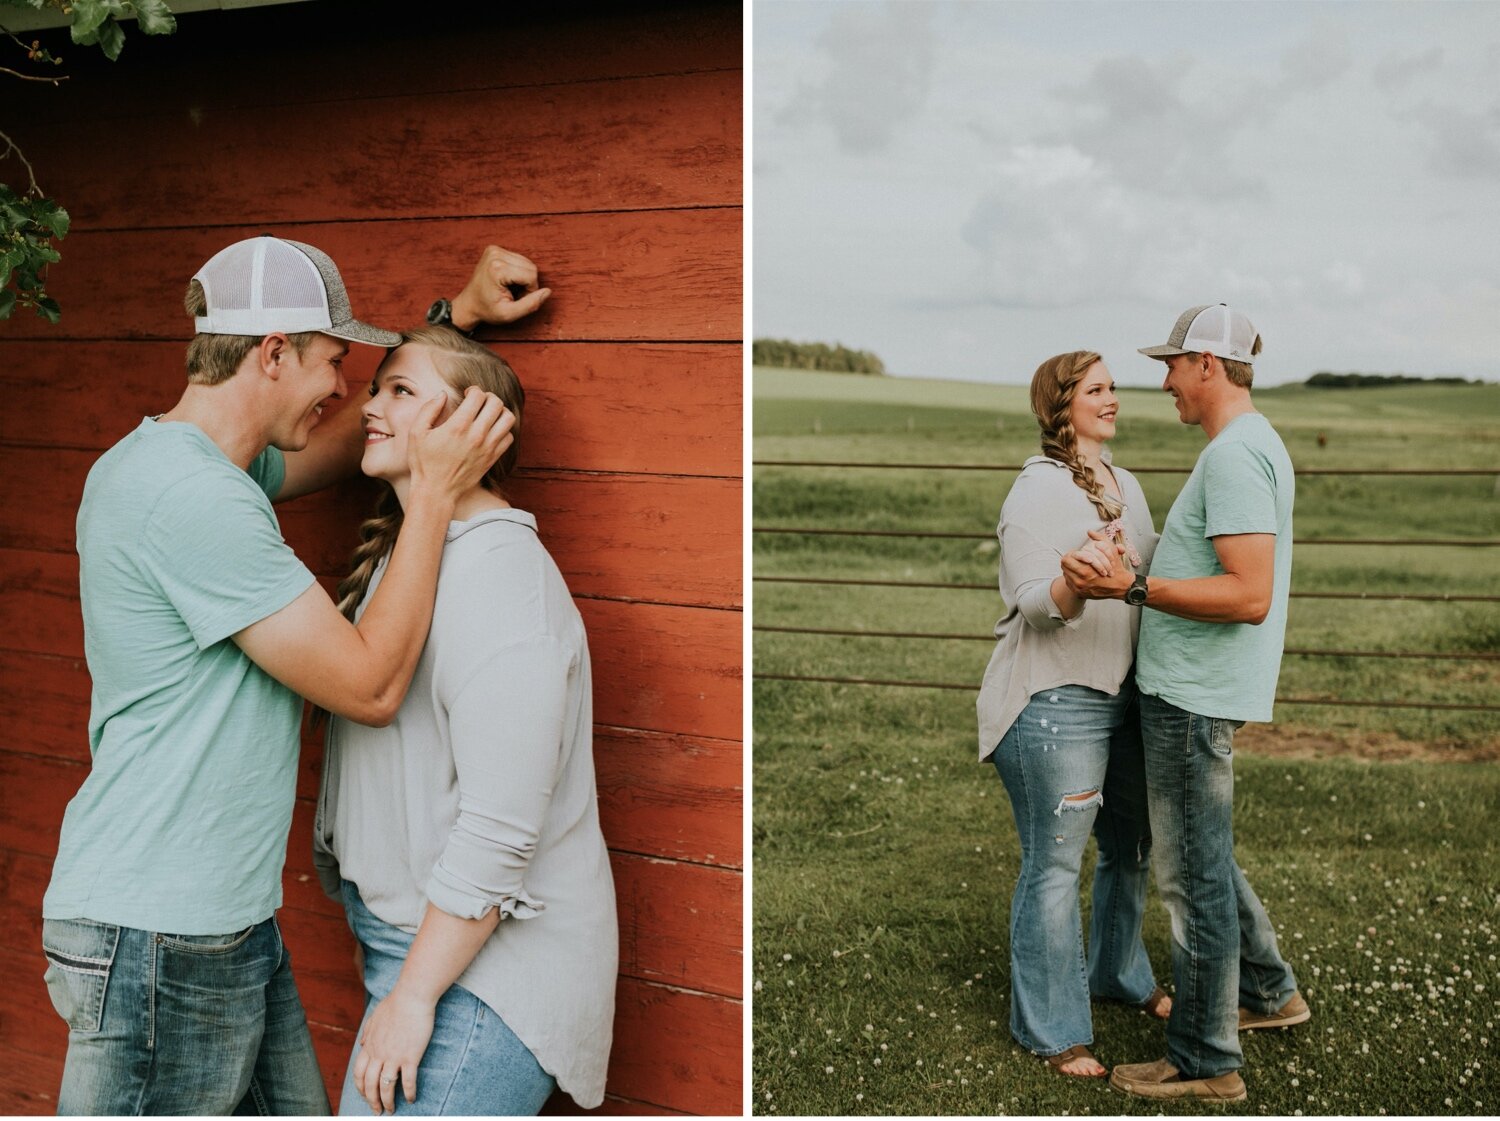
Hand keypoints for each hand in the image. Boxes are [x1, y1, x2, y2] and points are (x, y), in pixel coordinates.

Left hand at [353, 988, 435, 1114]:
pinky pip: (408, 1081)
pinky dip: (409, 1093)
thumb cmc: (396, 1003)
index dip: (360, 1088)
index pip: (359, 1073)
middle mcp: (379, 1054)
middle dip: (372, 1101)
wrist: (412, 996)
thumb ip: (367, 1031)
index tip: (365, 1096)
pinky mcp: (410, 1056)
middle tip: (377, 1110)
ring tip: (390, 1110)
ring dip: (387, 1102)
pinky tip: (411, 1099)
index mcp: (370, 1045)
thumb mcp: (375, 1016)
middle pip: (370, 1085)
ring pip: (386, 1087)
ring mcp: (394, 1056)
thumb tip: (362, 1043)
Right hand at [407, 386, 514, 503]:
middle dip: (488, 397)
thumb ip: (429, 409)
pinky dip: (503, 430)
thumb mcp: (416, 433)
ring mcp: (487, 447)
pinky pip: (509, 437)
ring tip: (488, 414)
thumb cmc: (423, 462)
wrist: (436, 491)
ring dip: (500, 411)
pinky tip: (491, 430)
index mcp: (458, 426)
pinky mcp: (492, 458)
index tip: (467, 394)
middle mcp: (476, 435)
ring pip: (508, 418)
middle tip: (479, 401)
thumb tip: (443, 394)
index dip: (473, 390)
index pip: (478, 396)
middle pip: (496, 403)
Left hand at [450, 245, 550, 329]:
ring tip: (510, 289)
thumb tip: (548, 291)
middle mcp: (495, 254)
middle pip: (531, 267)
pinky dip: (518, 272)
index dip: (530, 291)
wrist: (469, 303)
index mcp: (497, 268)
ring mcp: (494, 250)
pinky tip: (507, 281)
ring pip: (527, 263)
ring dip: (524, 278)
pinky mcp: (495, 249)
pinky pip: (519, 259)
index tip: (516, 300)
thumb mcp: (509, 314)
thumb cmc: (487, 310)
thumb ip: (531, 304)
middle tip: (514, 295)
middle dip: (528, 283)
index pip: (531, 275)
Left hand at [1060, 529, 1132, 598]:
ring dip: (1070, 569)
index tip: (1076, 554)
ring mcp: (1079, 589)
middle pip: (1064, 567)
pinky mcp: (1079, 594)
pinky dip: (1073, 578)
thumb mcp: (1111, 550)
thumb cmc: (1115, 568)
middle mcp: (1080, 581)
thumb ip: (1100, 539)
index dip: (1071, 555)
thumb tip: (1090, 531)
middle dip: (1070, 561)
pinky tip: (1080, 575)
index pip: (1066, 560)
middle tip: (1076, 559)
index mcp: (1085, 571)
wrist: (1121, 586)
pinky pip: (1069, 583)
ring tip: (1078, 566)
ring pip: (1065, 574)